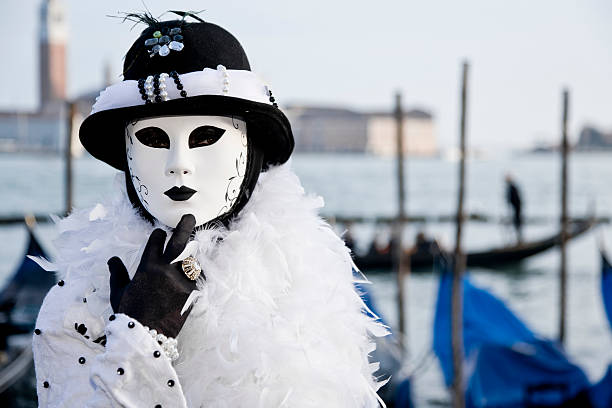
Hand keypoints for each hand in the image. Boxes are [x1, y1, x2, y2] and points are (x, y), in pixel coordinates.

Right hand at [108, 214, 198, 337]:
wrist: (146, 338)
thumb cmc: (129, 316)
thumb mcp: (119, 293)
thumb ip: (118, 274)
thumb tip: (112, 260)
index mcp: (147, 268)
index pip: (156, 241)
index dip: (158, 235)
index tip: (160, 233)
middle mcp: (165, 270)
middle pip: (179, 241)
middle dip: (184, 226)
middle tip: (189, 216)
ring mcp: (180, 281)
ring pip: (191, 259)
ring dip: (189, 256)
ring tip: (189, 254)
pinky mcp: (191, 293)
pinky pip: (197, 278)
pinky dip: (195, 274)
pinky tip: (195, 273)